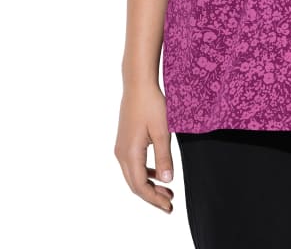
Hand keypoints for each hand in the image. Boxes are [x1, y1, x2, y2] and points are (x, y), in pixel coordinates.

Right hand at [114, 83, 174, 212]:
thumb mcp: (162, 131)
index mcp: (130, 153)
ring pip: (133, 176)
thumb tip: (167, 181)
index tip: (169, 206)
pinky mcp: (124, 141)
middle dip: (152, 196)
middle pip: (135, 185)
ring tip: (167, 191)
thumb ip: (164, 157)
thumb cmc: (151, 104)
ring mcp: (121, 148)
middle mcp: (121, 154)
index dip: (154, 199)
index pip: (141, 186)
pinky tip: (157, 174)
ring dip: (149, 186)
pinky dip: (145, 174)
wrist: (138, 84)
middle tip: (170, 204)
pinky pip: (133, 165)